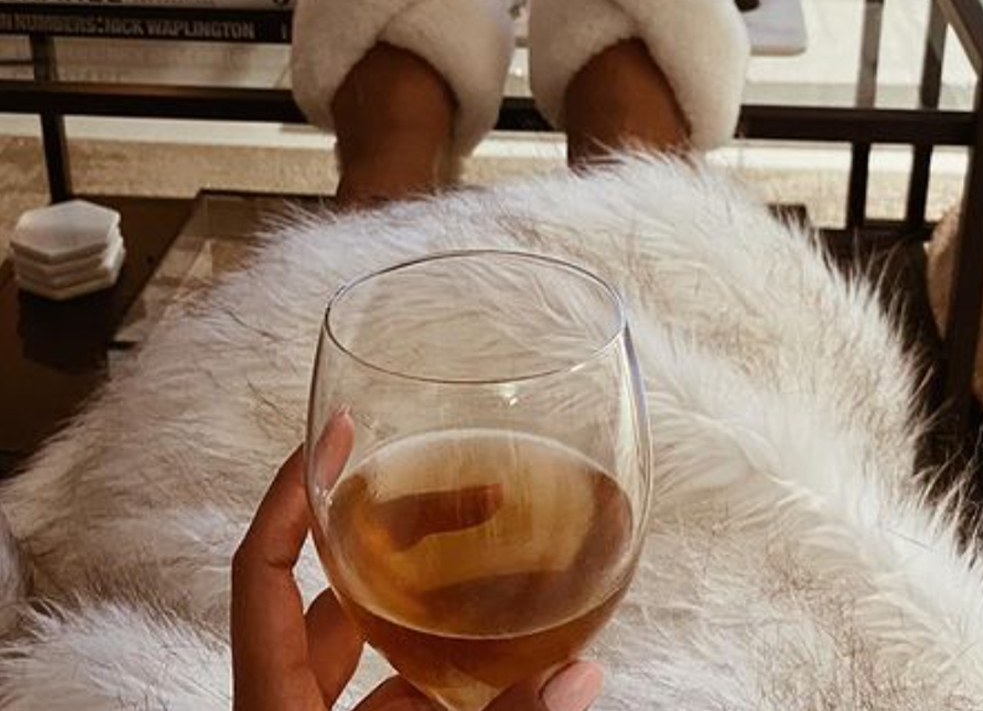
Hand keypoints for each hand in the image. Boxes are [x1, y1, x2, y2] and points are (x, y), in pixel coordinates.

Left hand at [231, 448, 605, 710]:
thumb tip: (584, 670)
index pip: (261, 572)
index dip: (291, 495)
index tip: (338, 436)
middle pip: (325, 601)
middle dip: (389, 540)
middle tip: (458, 489)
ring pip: (366, 659)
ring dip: (423, 613)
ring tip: (492, 564)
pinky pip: (393, 707)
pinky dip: (439, 679)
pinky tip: (497, 663)